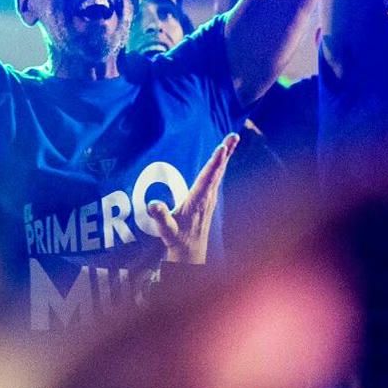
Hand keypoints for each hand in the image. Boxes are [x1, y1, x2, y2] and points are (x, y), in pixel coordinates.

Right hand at [151, 134, 238, 264]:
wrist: (190, 251)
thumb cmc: (177, 239)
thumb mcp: (166, 230)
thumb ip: (161, 216)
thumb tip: (153, 204)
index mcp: (197, 201)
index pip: (207, 178)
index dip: (214, 162)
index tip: (222, 148)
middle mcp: (207, 197)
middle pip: (218, 171)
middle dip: (225, 153)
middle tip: (234, 135)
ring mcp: (209, 198)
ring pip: (219, 172)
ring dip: (225, 155)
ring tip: (231, 139)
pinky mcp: (208, 198)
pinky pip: (216, 176)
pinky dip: (220, 163)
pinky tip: (222, 157)